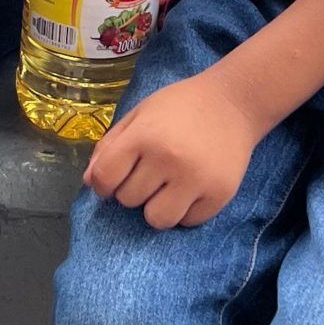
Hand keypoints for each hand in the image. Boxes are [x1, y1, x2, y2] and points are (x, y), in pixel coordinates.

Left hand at [86, 72, 265, 228]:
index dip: (103, 183)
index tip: (113, 179)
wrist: (234, 102)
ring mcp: (196, 179)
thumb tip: (90, 182)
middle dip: (133, 189)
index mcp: (144, 135)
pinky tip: (191, 188)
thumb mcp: (139, 115)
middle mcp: (168, 159)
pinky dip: (185, 211)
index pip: (105, 178)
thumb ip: (110, 146)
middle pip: (128, 200)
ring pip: (157, 219)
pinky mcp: (220, 194)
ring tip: (167, 187)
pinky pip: (188, 222)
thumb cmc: (180, 106)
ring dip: (156, 207)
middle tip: (150, 171)